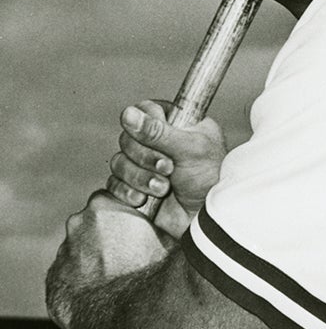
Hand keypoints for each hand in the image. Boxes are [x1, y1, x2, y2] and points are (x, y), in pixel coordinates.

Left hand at [46, 190, 168, 328]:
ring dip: (95, 260)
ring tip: (117, 281)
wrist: (117, 317)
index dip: (128, 217)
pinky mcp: (54, 278)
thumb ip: (167, 225)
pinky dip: (82, 282)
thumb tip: (190, 219)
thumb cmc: (148, 274)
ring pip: (81, 250)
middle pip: (95, 223)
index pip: (115, 201)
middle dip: (109, 236)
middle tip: (131, 258)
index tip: (139, 232)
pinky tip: (101, 295)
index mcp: (106, 204)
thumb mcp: (169, 241)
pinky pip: (70, 276)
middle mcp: (79, 221)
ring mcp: (63, 250)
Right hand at [108, 100, 226, 220]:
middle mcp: (156, 141)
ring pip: (119, 162)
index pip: (144, 110)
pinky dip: (127, 192)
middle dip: (145, 158)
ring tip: (163, 189)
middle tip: (168, 169)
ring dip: (139, 177)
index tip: (160, 140)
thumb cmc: (209, 179)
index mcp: (175, 123)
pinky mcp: (134, 187)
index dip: (147, 126)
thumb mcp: (190, 149)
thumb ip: (158, 133)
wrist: (206, 218)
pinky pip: (114, 184)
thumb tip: (128, 114)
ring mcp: (144, 165)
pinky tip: (144, 200)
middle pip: (127, 138)